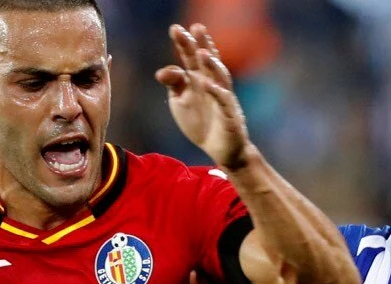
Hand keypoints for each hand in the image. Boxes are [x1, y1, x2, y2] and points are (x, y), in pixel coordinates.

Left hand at [157, 24, 253, 171]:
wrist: (221, 150)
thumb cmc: (201, 123)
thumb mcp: (180, 101)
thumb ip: (174, 83)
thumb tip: (161, 72)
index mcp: (197, 78)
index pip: (190, 57)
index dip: (184, 43)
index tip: (175, 29)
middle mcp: (211, 83)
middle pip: (206, 60)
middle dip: (201, 44)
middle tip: (195, 27)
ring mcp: (222, 97)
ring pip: (219, 76)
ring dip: (212, 64)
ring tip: (203, 53)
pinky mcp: (229, 114)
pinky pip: (223, 100)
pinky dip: (216, 91)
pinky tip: (207, 84)